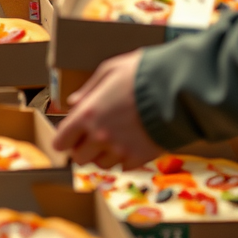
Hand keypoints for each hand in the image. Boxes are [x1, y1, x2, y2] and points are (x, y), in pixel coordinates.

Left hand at [52, 51, 161, 168]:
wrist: (176, 89)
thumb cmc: (142, 73)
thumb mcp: (111, 70)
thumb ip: (89, 89)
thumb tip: (72, 103)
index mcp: (88, 114)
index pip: (61, 141)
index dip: (65, 138)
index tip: (71, 134)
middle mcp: (100, 136)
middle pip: (79, 158)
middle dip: (83, 147)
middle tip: (93, 135)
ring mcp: (119, 150)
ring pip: (101, 165)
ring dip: (103, 154)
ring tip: (116, 137)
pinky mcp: (139, 158)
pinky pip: (123, 167)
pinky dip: (125, 158)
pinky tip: (132, 142)